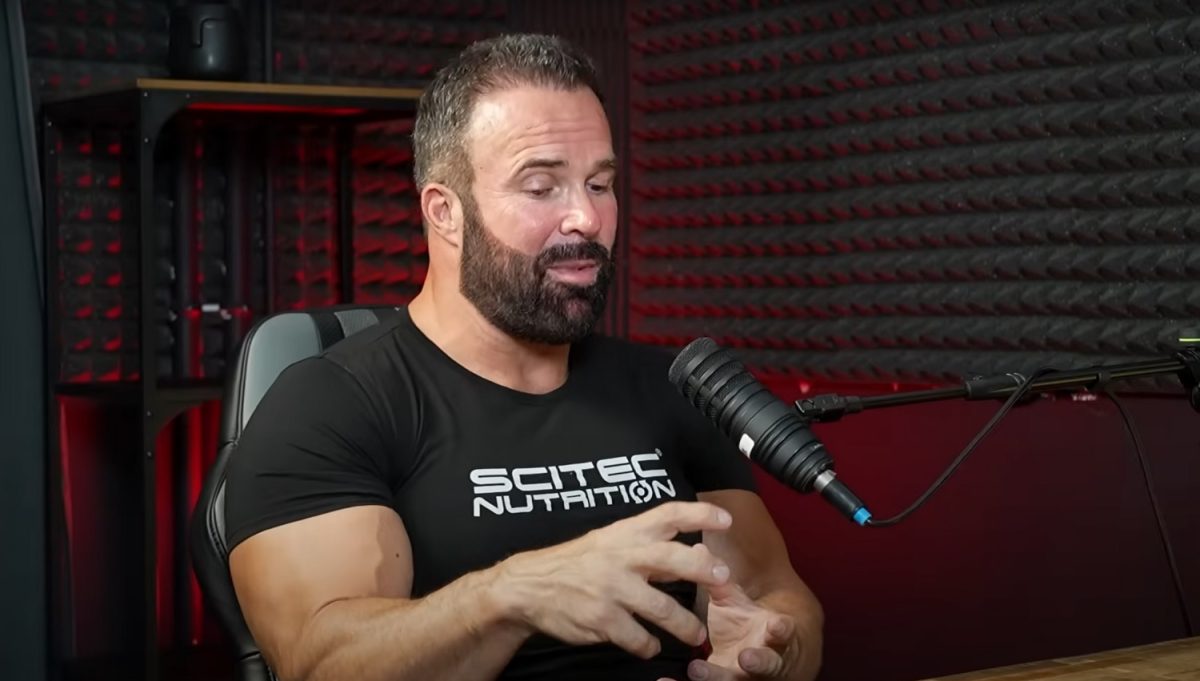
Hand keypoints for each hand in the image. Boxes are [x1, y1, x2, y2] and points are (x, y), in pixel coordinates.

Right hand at [492, 501, 733, 658]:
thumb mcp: (611, 543)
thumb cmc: (578, 563)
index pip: (667, 514)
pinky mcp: (603, 620)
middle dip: (702, 569)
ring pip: (663, 610)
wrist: (530, 587)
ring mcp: (613, 590)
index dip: (699, 514)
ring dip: (686, 625)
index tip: (725, 519)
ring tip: (697, 634)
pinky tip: (651, 646)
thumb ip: (651, 547)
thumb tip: (699, 553)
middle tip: (723, 580)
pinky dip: (650, 646)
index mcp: (625, 533)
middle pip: (672, 558)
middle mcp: (622, 557)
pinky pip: (639, 638)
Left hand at [666, 581, 801, 679]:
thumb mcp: (738, 604)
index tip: (777, 624)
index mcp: (772, 637)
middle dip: (758, 662)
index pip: (782, 633)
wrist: (764, 659)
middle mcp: (764, 663)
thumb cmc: (748, 626)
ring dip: (718, 679)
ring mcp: (747, 680)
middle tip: (745, 657)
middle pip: (766, 667)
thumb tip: (697, 549)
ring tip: (697, 670)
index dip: (781, 630)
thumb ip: (720, 583)